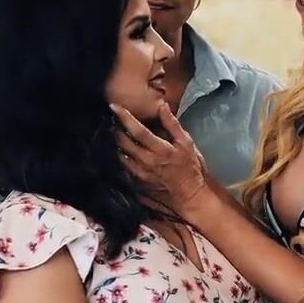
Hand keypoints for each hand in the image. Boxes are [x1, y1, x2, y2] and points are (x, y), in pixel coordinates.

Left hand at [112, 101, 209, 215]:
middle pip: (123, 142)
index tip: (114, 106)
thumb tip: (162, 106)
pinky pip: (123, 168)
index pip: (137, 130)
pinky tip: (122, 152)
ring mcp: (140, 173)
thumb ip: (172, 125)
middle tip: (113, 120)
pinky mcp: (137, 183)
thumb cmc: (190, 168)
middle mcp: (146, 161)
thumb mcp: (186, 143)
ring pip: (120, 155)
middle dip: (115, 129)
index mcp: (159, 149)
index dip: (124, 117)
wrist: (189, 196)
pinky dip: (121, 158)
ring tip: (116, 134)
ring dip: (116, 143)